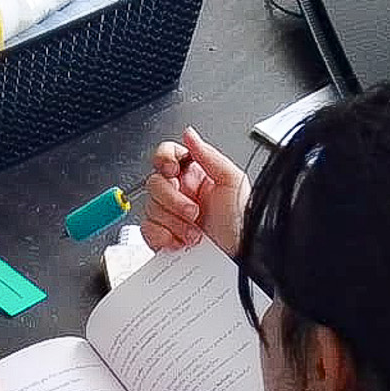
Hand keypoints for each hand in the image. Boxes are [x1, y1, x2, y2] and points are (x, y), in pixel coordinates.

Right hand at [140, 128, 248, 257]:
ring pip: (150, 208)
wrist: (240, 256)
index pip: (165, 156)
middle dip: (173, 201)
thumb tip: (189, 134)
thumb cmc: (242, 221)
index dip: (163, 160)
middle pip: (154, 183)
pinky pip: (147, 231)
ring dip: (173, 223)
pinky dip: (162, 237)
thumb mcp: (232, 181)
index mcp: (194, 175)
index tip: (174, 172)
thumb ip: (209, 155)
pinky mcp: (162, 237)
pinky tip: (180, 242)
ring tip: (194, 233)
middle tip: (194, 212)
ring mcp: (169, 216)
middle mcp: (179, 193)